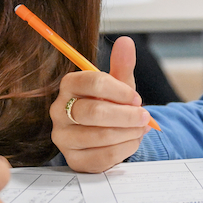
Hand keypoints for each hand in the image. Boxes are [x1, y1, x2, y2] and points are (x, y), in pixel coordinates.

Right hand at [52, 36, 151, 173]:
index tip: (136, 97)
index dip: (119, 91)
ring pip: (99, 136)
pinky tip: (132, 141)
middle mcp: (58, 111)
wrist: (109, 132)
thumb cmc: (110, 104)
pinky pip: (102, 157)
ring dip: (128, 132)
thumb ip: (122, 65)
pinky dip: (124, 149)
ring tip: (140, 128)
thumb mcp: (118, 85)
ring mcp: (63, 138)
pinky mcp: (73, 160)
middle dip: (126, 115)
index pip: (91, 82)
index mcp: (69, 86)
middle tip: (143, 115)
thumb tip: (126, 42)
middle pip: (93, 112)